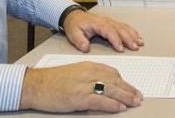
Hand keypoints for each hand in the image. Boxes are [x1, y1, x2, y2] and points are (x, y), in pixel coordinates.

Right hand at [19, 61, 142, 112]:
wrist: (35, 85)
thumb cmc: (51, 80)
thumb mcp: (73, 72)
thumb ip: (88, 76)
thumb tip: (102, 84)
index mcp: (87, 65)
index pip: (111, 72)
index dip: (123, 81)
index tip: (130, 87)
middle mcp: (88, 73)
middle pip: (115, 80)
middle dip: (129, 89)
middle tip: (139, 96)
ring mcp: (84, 85)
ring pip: (111, 90)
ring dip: (126, 97)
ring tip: (135, 102)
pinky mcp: (79, 98)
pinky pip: (101, 100)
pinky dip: (112, 104)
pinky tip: (120, 107)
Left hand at [62, 9, 143, 52]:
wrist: (73, 16)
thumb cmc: (75, 25)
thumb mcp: (73, 33)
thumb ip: (80, 41)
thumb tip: (86, 47)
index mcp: (97, 23)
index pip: (109, 31)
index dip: (115, 39)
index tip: (121, 48)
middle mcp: (105, 21)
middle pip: (119, 29)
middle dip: (128, 38)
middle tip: (135, 47)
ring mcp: (110, 21)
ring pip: (123, 27)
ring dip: (132, 35)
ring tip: (140, 42)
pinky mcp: (112, 23)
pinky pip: (124, 26)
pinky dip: (132, 32)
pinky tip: (137, 37)